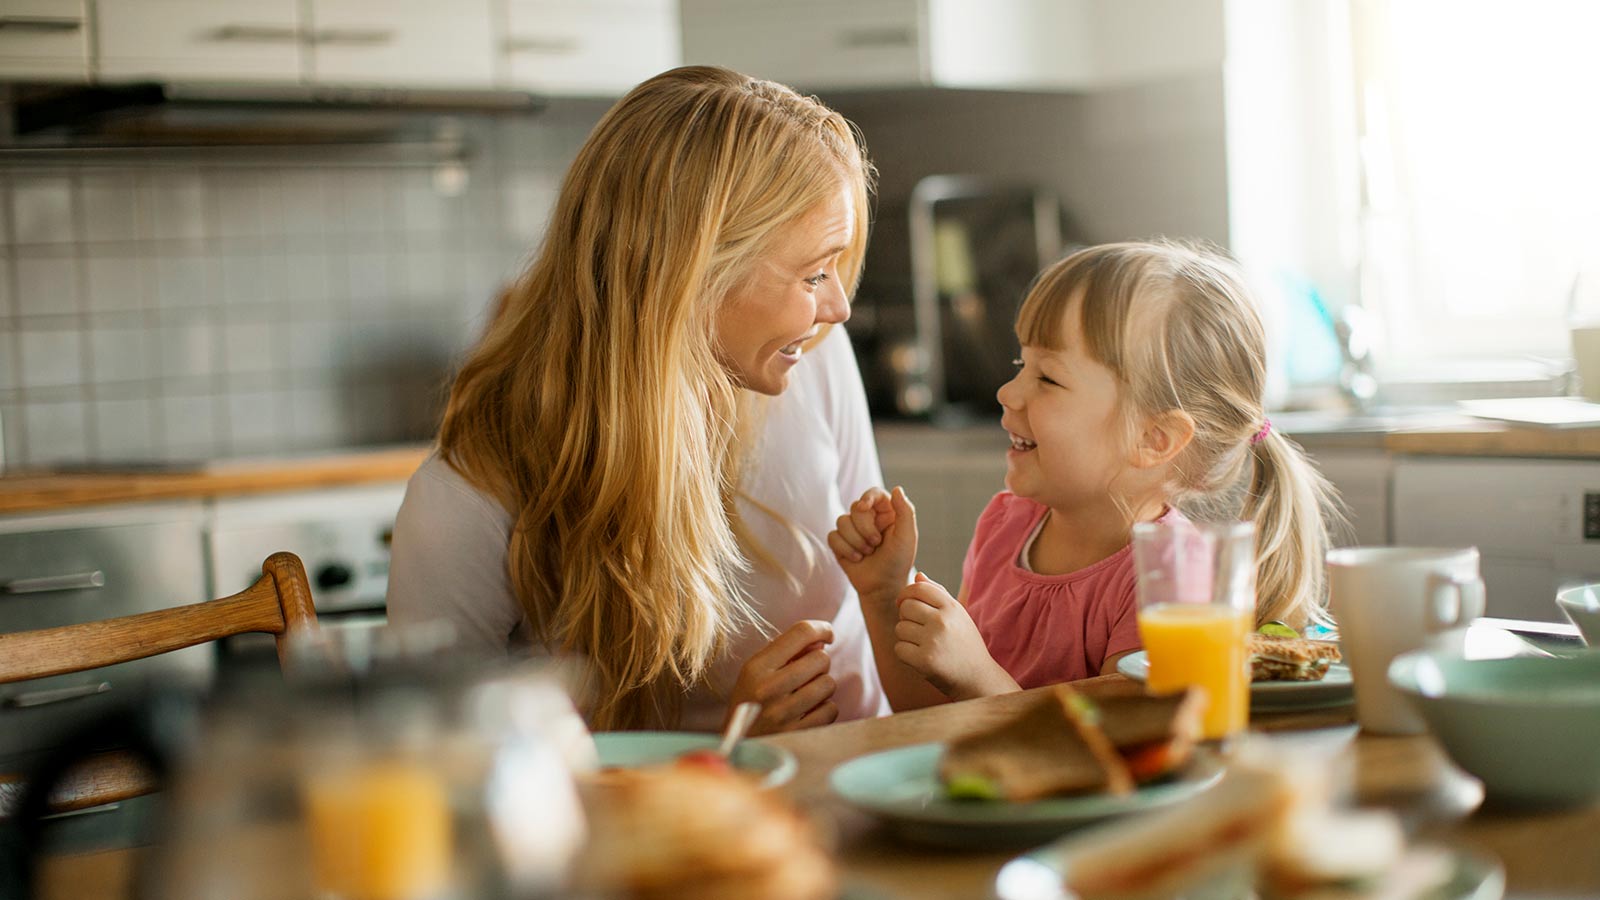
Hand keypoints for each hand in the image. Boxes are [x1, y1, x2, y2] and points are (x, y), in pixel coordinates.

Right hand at [728, 619, 838, 734]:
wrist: (737, 747)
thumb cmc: (751, 702)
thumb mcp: (757, 672)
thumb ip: (787, 652)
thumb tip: (822, 641)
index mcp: (756, 667)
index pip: (801, 633)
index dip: (821, 628)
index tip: (827, 635)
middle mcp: (768, 689)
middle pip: (821, 658)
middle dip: (819, 663)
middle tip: (806, 674)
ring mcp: (782, 714)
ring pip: (828, 683)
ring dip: (823, 687)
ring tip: (806, 694)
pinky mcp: (796, 734)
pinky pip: (830, 709)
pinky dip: (825, 709)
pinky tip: (809, 712)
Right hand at [827, 486, 917, 603]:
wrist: (883, 587)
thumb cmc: (898, 562)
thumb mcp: (907, 537)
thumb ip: (905, 511)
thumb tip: (896, 488)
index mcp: (887, 512)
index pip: (874, 493)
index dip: (867, 497)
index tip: (865, 508)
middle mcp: (869, 518)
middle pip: (855, 507)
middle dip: (864, 528)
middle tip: (876, 544)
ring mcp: (853, 530)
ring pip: (841, 521)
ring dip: (855, 541)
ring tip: (867, 553)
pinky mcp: (840, 543)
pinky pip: (833, 536)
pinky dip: (845, 549)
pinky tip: (856, 559)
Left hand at [893, 573, 1015, 700]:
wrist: (977, 678)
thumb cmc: (965, 644)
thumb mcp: (958, 615)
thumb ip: (938, 594)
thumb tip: (918, 576)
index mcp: (952, 607)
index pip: (918, 588)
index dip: (905, 593)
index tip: (903, 603)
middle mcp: (942, 621)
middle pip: (905, 607)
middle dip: (906, 617)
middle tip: (918, 629)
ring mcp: (933, 641)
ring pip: (900, 628)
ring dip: (906, 637)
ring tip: (923, 645)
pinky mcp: (924, 661)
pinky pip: (899, 648)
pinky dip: (905, 654)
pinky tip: (920, 657)